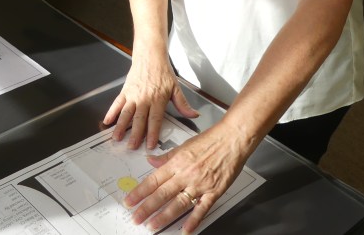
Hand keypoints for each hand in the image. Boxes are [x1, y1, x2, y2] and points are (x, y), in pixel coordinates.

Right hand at [103, 55, 197, 149]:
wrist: (150, 56)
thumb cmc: (163, 72)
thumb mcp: (176, 87)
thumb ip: (183, 103)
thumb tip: (194, 114)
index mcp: (158, 99)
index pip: (155, 119)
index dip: (152, 133)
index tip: (150, 145)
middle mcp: (144, 99)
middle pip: (139, 119)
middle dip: (135, 134)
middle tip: (131, 147)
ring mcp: (133, 95)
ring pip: (126, 113)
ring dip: (121, 126)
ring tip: (117, 138)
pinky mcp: (125, 90)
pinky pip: (117, 103)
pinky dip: (111, 112)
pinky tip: (107, 121)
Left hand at [124, 121, 253, 233]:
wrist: (233, 138)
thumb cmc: (211, 139)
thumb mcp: (185, 145)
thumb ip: (167, 156)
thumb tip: (151, 160)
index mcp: (177, 162)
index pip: (154, 180)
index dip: (140, 192)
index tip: (130, 201)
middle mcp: (186, 174)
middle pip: (162, 194)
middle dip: (147, 208)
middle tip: (136, 218)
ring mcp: (200, 184)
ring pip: (178, 204)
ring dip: (164, 216)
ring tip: (153, 226)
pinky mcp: (214, 192)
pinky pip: (201, 209)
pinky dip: (193, 221)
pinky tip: (185, 230)